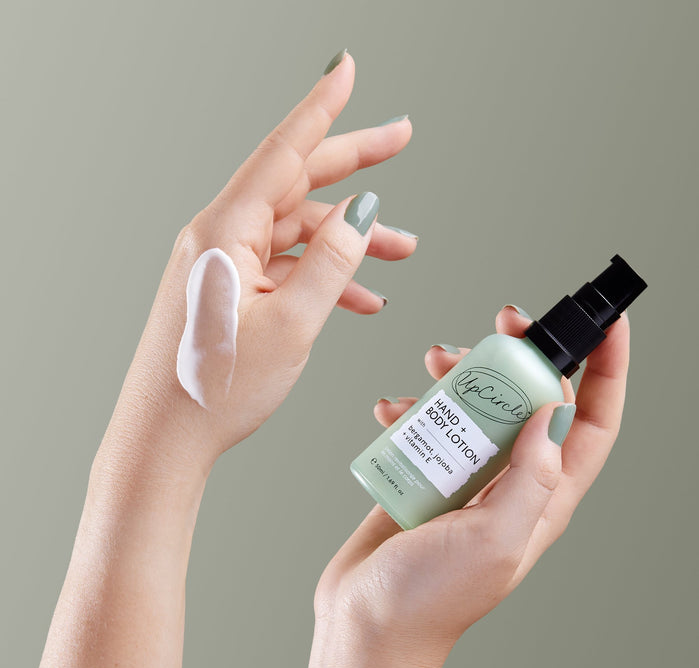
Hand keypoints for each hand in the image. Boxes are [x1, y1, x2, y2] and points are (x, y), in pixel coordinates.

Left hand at [109, 49, 414, 471]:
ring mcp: (225, 263)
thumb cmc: (216, 387)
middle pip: (297, 183)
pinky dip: (325, 276)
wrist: (167, 437)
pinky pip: (286, 267)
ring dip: (351, 239)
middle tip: (400, 137)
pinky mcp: (231, 290)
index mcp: (225, 230)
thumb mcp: (293, 324)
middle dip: (354, 163)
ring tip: (403, 249)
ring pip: (298, 231)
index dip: (322, 107)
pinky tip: (363, 297)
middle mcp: (221, 236)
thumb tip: (363, 214)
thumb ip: (333, 262)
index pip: (283, 152)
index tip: (348, 71)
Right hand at [307, 305, 629, 667]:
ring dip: (458, 372)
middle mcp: (510, 479)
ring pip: (478, 400)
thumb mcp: (493, 541)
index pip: (594, 425)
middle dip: (521, 354)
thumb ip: (530, 479)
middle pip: (531, 398)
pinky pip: (430, 420)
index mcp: (543, 498)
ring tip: (432, 363)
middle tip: (501, 325)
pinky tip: (391, 410)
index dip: (609, 372)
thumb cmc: (430, 597)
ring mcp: (468, 473)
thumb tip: (553, 413)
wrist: (366, 618)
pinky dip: (412, 405)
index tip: (610, 324)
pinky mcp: (429, 469)